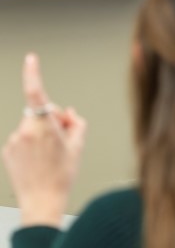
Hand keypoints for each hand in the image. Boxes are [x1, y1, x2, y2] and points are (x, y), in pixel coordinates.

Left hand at [2, 53, 86, 226]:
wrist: (42, 202)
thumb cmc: (62, 175)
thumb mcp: (79, 144)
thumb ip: (76, 121)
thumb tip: (67, 113)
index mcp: (44, 126)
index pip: (36, 92)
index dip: (33, 73)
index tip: (31, 59)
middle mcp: (25, 131)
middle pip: (40, 112)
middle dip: (51, 119)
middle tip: (62, 140)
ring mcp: (13, 142)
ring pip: (31, 126)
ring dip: (41, 133)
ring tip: (49, 156)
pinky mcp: (7, 152)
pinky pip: (21, 139)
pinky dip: (30, 145)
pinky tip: (38, 161)